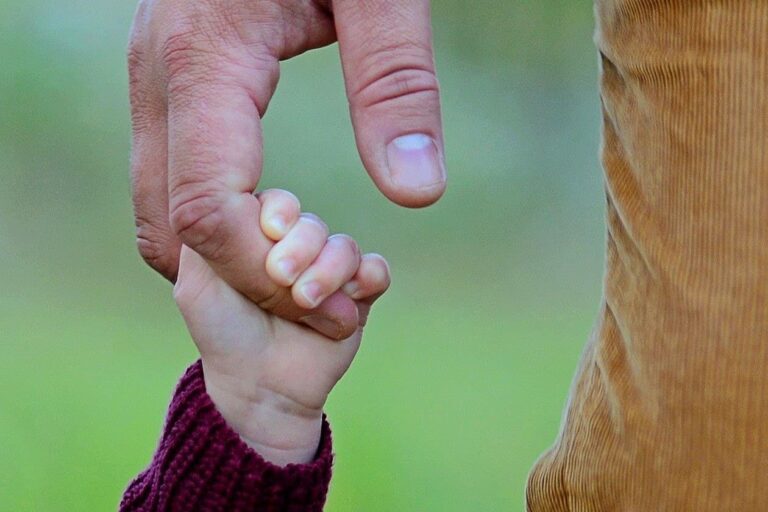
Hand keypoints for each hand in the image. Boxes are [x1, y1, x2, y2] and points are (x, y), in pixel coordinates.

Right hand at [128, 0, 444, 338]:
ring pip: (158, 210)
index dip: (267, 276)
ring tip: (304, 281)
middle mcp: (160, 77)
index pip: (208, 209)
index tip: (340, 305)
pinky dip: (208, 232)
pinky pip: (168, 182)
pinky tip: (268, 243)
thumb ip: (397, 81)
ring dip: (222, 265)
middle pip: (171, 225)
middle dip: (244, 285)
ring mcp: (155, 81)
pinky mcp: (171, 85)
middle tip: (325, 308)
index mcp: (205, 59)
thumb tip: (416, 191)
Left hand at [173, 189, 389, 465]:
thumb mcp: (196, 283)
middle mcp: (298, 251)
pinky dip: (368, 277)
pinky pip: (376, 271)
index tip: (270, 231)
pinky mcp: (358, 298)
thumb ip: (202, 235)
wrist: (258, 386)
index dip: (279, 212)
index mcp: (262, 240)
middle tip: (282, 277)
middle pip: (313, 224)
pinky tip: (351, 296)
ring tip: (306, 300)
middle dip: (301, 247)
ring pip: (345, 247)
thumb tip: (225, 194)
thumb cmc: (223, 333)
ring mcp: (330, 274)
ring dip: (329, 270)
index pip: (280, 204)